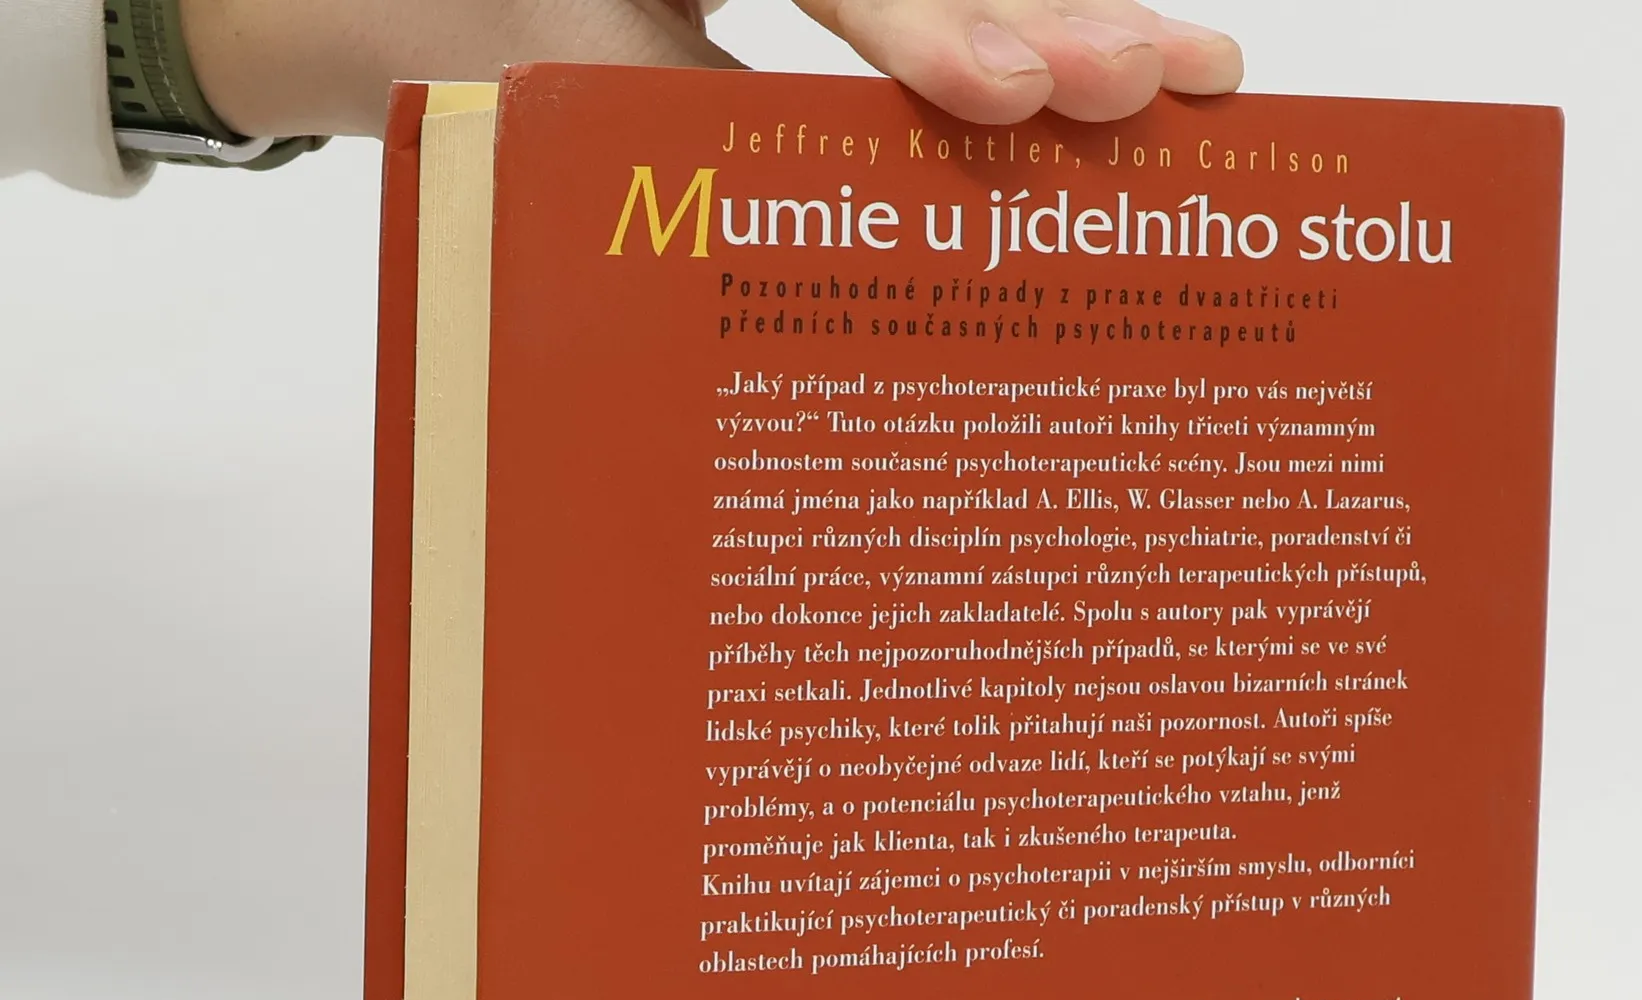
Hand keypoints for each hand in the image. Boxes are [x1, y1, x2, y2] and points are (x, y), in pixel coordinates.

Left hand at [180, 0, 1241, 141]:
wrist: (389, 3)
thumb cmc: (477, 64)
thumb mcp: (581, 110)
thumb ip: (707, 143)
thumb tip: (861, 260)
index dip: (923, 23)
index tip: (1005, 96)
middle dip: (1041, 10)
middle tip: (1156, 80)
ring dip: (1059, 18)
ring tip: (1181, 73)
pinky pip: (912, 13)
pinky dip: (1010, 34)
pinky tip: (1112, 61)